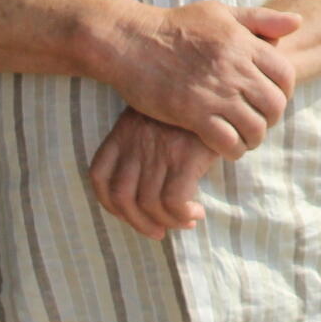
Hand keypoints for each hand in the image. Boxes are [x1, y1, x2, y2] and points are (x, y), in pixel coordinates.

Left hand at [87, 107, 217, 239]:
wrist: (221, 90)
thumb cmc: (192, 108)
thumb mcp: (156, 115)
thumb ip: (143, 142)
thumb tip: (144, 186)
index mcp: (123, 132)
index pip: (99, 176)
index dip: (111, 204)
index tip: (131, 214)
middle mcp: (136, 143)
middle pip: (122, 198)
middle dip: (139, 223)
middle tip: (159, 231)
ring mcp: (159, 150)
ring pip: (148, 204)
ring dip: (167, 223)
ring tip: (185, 221)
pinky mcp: (185, 157)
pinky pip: (173, 201)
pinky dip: (182, 215)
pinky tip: (196, 213)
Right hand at [106, 2, 301, 158]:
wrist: (132, 41)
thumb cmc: (176, 26)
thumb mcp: (220, 12)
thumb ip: (261, 18)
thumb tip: (297, 22)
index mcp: (244, 43)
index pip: (285, 75)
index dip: (284, 91)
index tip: (272, 98)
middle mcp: (235, 68)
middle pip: (274, 105)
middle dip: (271, 118)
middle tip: (259, 122)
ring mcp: (215, 92)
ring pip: (255, 127)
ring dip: (254, 138)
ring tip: (244, 138)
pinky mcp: (193, 114)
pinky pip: (228, 142)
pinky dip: (233, 150)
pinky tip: (227, 148)